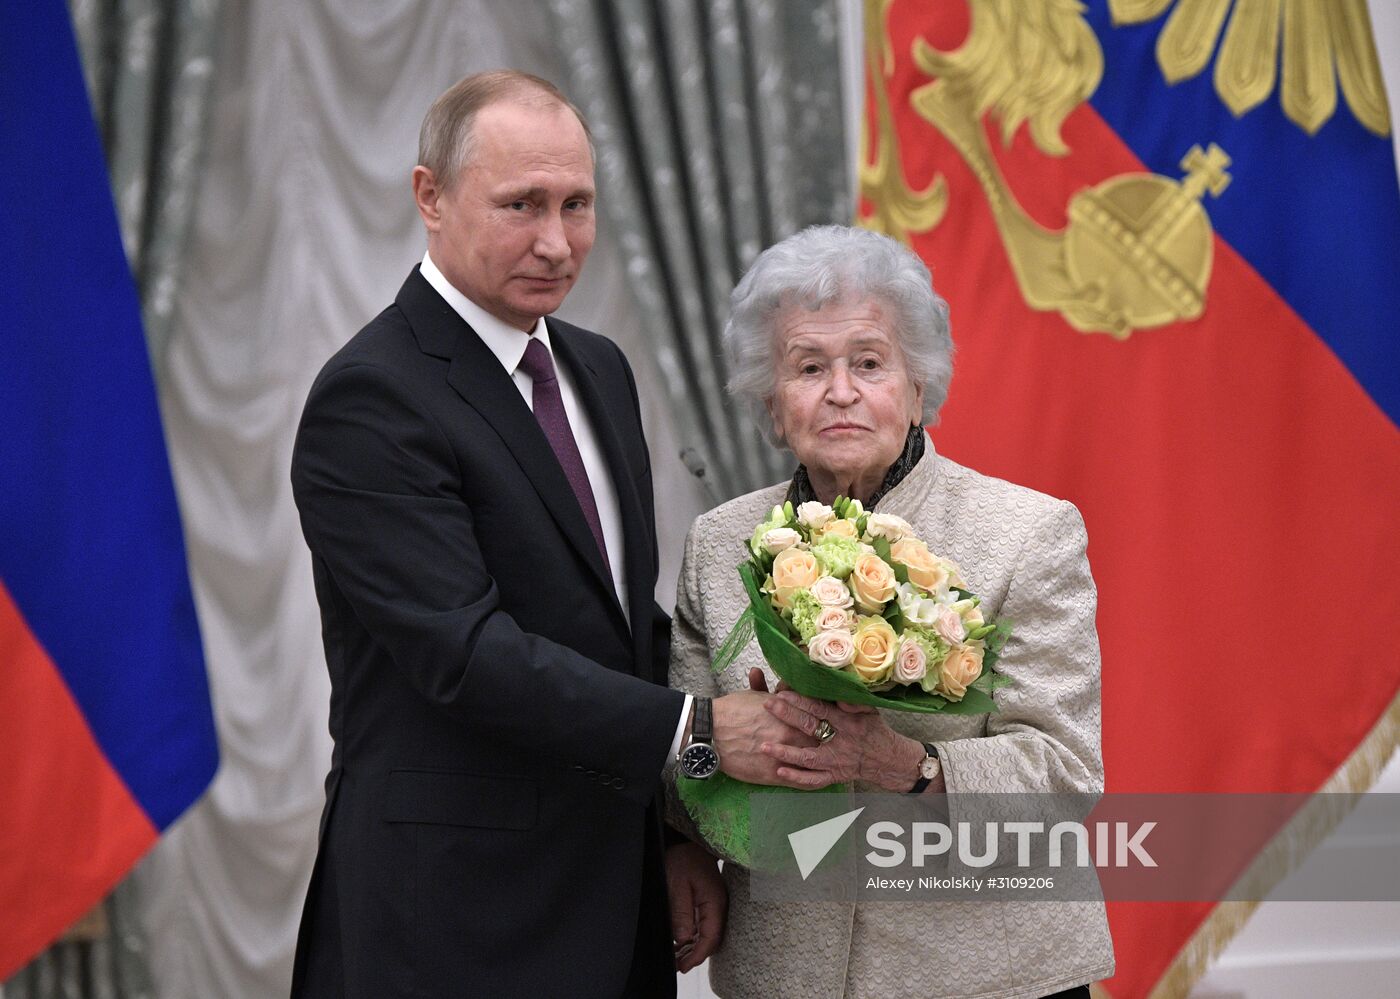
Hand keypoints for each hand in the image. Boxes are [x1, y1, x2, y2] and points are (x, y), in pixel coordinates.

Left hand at [665, 840, 725, 971]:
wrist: (690, 842)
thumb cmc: (684, 859)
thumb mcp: (676, 885)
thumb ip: (681, 912)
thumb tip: (683, 939)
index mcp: (714, 903)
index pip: (710, 938)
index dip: (697, 956)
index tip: (682, 967)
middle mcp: (719, 907)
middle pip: (712, 941)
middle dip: (695, 956)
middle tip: (676, 966)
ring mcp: (715, 906)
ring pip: (708, 935)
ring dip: (694, 949)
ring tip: (676, 959)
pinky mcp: (709, 904)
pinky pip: (705, 927)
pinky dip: (694, 938)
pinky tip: (681, 944)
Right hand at [711, 690, 818, 784]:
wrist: (710, 733)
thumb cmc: (731, 712)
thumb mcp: (755, 697)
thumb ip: (773, 691)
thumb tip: (781, 683)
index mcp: (789, 715)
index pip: (818, 719)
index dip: (824, 721)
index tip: (828, 724)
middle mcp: (790, 736)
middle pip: (821, 741)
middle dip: (826, 742)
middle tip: (834, 744)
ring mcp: (783, 757)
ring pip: (812, 762)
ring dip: (820, 762)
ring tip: (826, 762)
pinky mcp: (773, 775)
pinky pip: (799, 781)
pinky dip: (808, 780)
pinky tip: (815, 779)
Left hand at [760, 690, 927, 791]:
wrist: (889, 761)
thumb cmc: (875, 730)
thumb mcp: (869, 710)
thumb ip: (853, 701)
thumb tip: (838, 693)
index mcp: (849, 722)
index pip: (820, 709)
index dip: (800, 700)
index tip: (781, 692)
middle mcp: (841, 742)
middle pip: (810, 728)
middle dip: (787, 716)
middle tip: (767, 705)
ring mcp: (836, 762)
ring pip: (808, 758)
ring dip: (785, 753)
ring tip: (764, 746)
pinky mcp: (834, 777)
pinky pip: (813, 780)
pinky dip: (796, 778)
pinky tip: (779, 772)